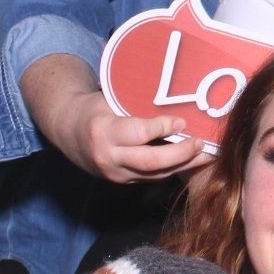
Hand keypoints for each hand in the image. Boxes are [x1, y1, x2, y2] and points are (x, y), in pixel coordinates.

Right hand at [32, 71, 204, 180]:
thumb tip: (172, 92)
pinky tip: (191, 161)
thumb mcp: (108, 98)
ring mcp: (114, 173)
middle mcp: (108, 156)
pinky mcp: (122, 181)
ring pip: (154, 174)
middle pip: (150, 161)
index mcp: (103, 131)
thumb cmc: (94, 108)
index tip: (183, 121)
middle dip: (180, 154)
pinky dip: (173, 169)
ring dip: (183, 165)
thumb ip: (135, 101)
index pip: (138, 133)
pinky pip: (151, 178)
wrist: (68, 132)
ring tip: (206, 154)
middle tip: (201, 143)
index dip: (163, 127)